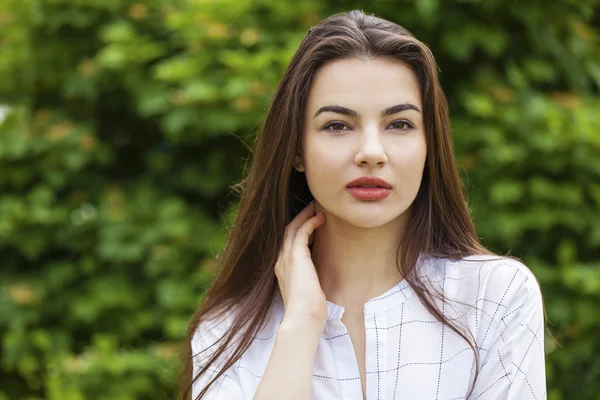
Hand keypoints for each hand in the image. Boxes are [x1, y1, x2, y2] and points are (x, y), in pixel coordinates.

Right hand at [275, 200, 327, 328]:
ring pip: (292, 228)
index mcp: (284, 270)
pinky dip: (310, 223)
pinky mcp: (295, 257)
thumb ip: (311, 280)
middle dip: (300, 218)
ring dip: (304, 216)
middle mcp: (281, 262)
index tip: (310, 222)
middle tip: (311, 207)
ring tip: (316, 207)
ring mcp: (286, 258)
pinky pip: (301, 232)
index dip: (299, 230)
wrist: (304, 318)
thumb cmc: (309, 310)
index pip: (288, 244)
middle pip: (288, 231)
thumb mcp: (309, 291)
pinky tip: (320, 218)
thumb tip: (320, 278)